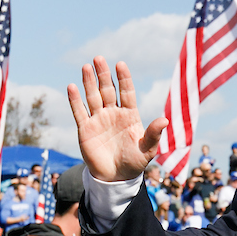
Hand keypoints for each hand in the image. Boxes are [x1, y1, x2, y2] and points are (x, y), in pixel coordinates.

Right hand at [68, 57, 167, 182]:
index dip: (123, 78)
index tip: (120, 64)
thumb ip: (154, 134)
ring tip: (86, 66)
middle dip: (103, 75)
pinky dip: (75, 100)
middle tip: (99, 58)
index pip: (126, 92)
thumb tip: (165, 120)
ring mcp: (99, 120)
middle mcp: (113, 114)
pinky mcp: (86, 129)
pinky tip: (72, 87)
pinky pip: (80, 112)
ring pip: (93, 97)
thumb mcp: (148, 149)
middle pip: (108, 90)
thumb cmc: (135, 162)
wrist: (116, 177)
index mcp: (130, 116)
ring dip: (89, 82)